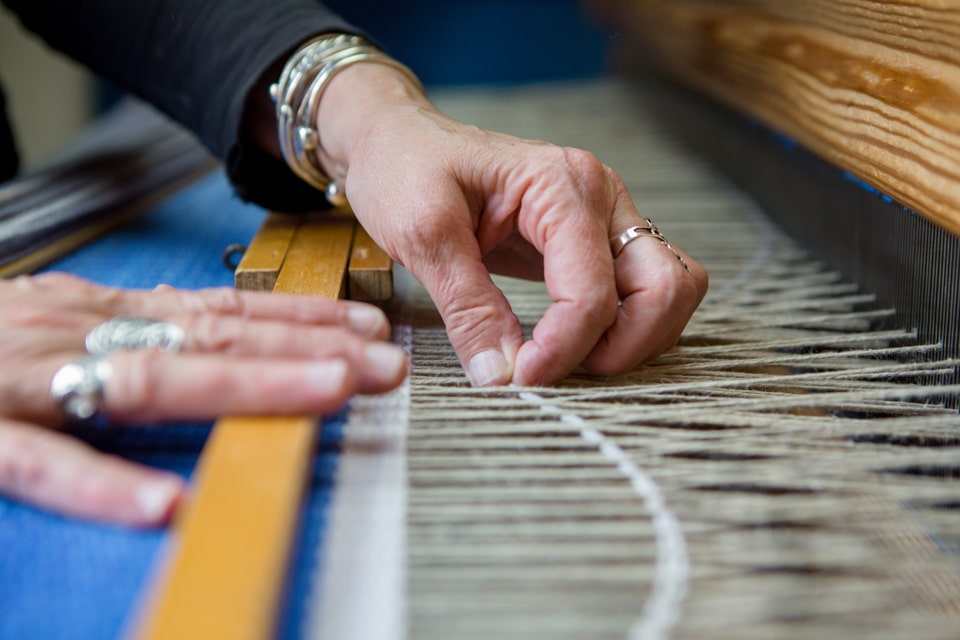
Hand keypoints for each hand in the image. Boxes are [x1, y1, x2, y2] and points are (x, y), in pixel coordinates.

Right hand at [0, 273, 406, 525]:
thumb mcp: (56, 322)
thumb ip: (132, 333)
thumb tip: (222, 343)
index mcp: (94, 312)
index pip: (219, 310)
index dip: (299, 321)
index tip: (368, 331)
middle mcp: (72, 333)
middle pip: (210, 336)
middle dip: (306, 349)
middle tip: (385, 362)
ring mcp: (21, 381)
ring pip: (150, 382)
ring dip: (246, 388)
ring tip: (326, 396)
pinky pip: (36, 463)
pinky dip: (98, 483)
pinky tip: (162, 504)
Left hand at [318, 64, 707, 385]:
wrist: (398, 140)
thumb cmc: (406, 168)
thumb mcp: (423, 235)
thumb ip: (468, 308)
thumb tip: (502, 376)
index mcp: (561, 185)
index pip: (591, 290)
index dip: (562, 349)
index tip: (519, 379)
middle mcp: (600, 195)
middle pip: (662, 289)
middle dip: (621, 348)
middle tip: (557, 371)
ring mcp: (606, 216)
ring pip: (668, 291)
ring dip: (633, 339)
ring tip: (568, 358)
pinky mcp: (598, 237)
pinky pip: (644, 290)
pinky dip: (626, 326)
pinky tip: (576, 341)